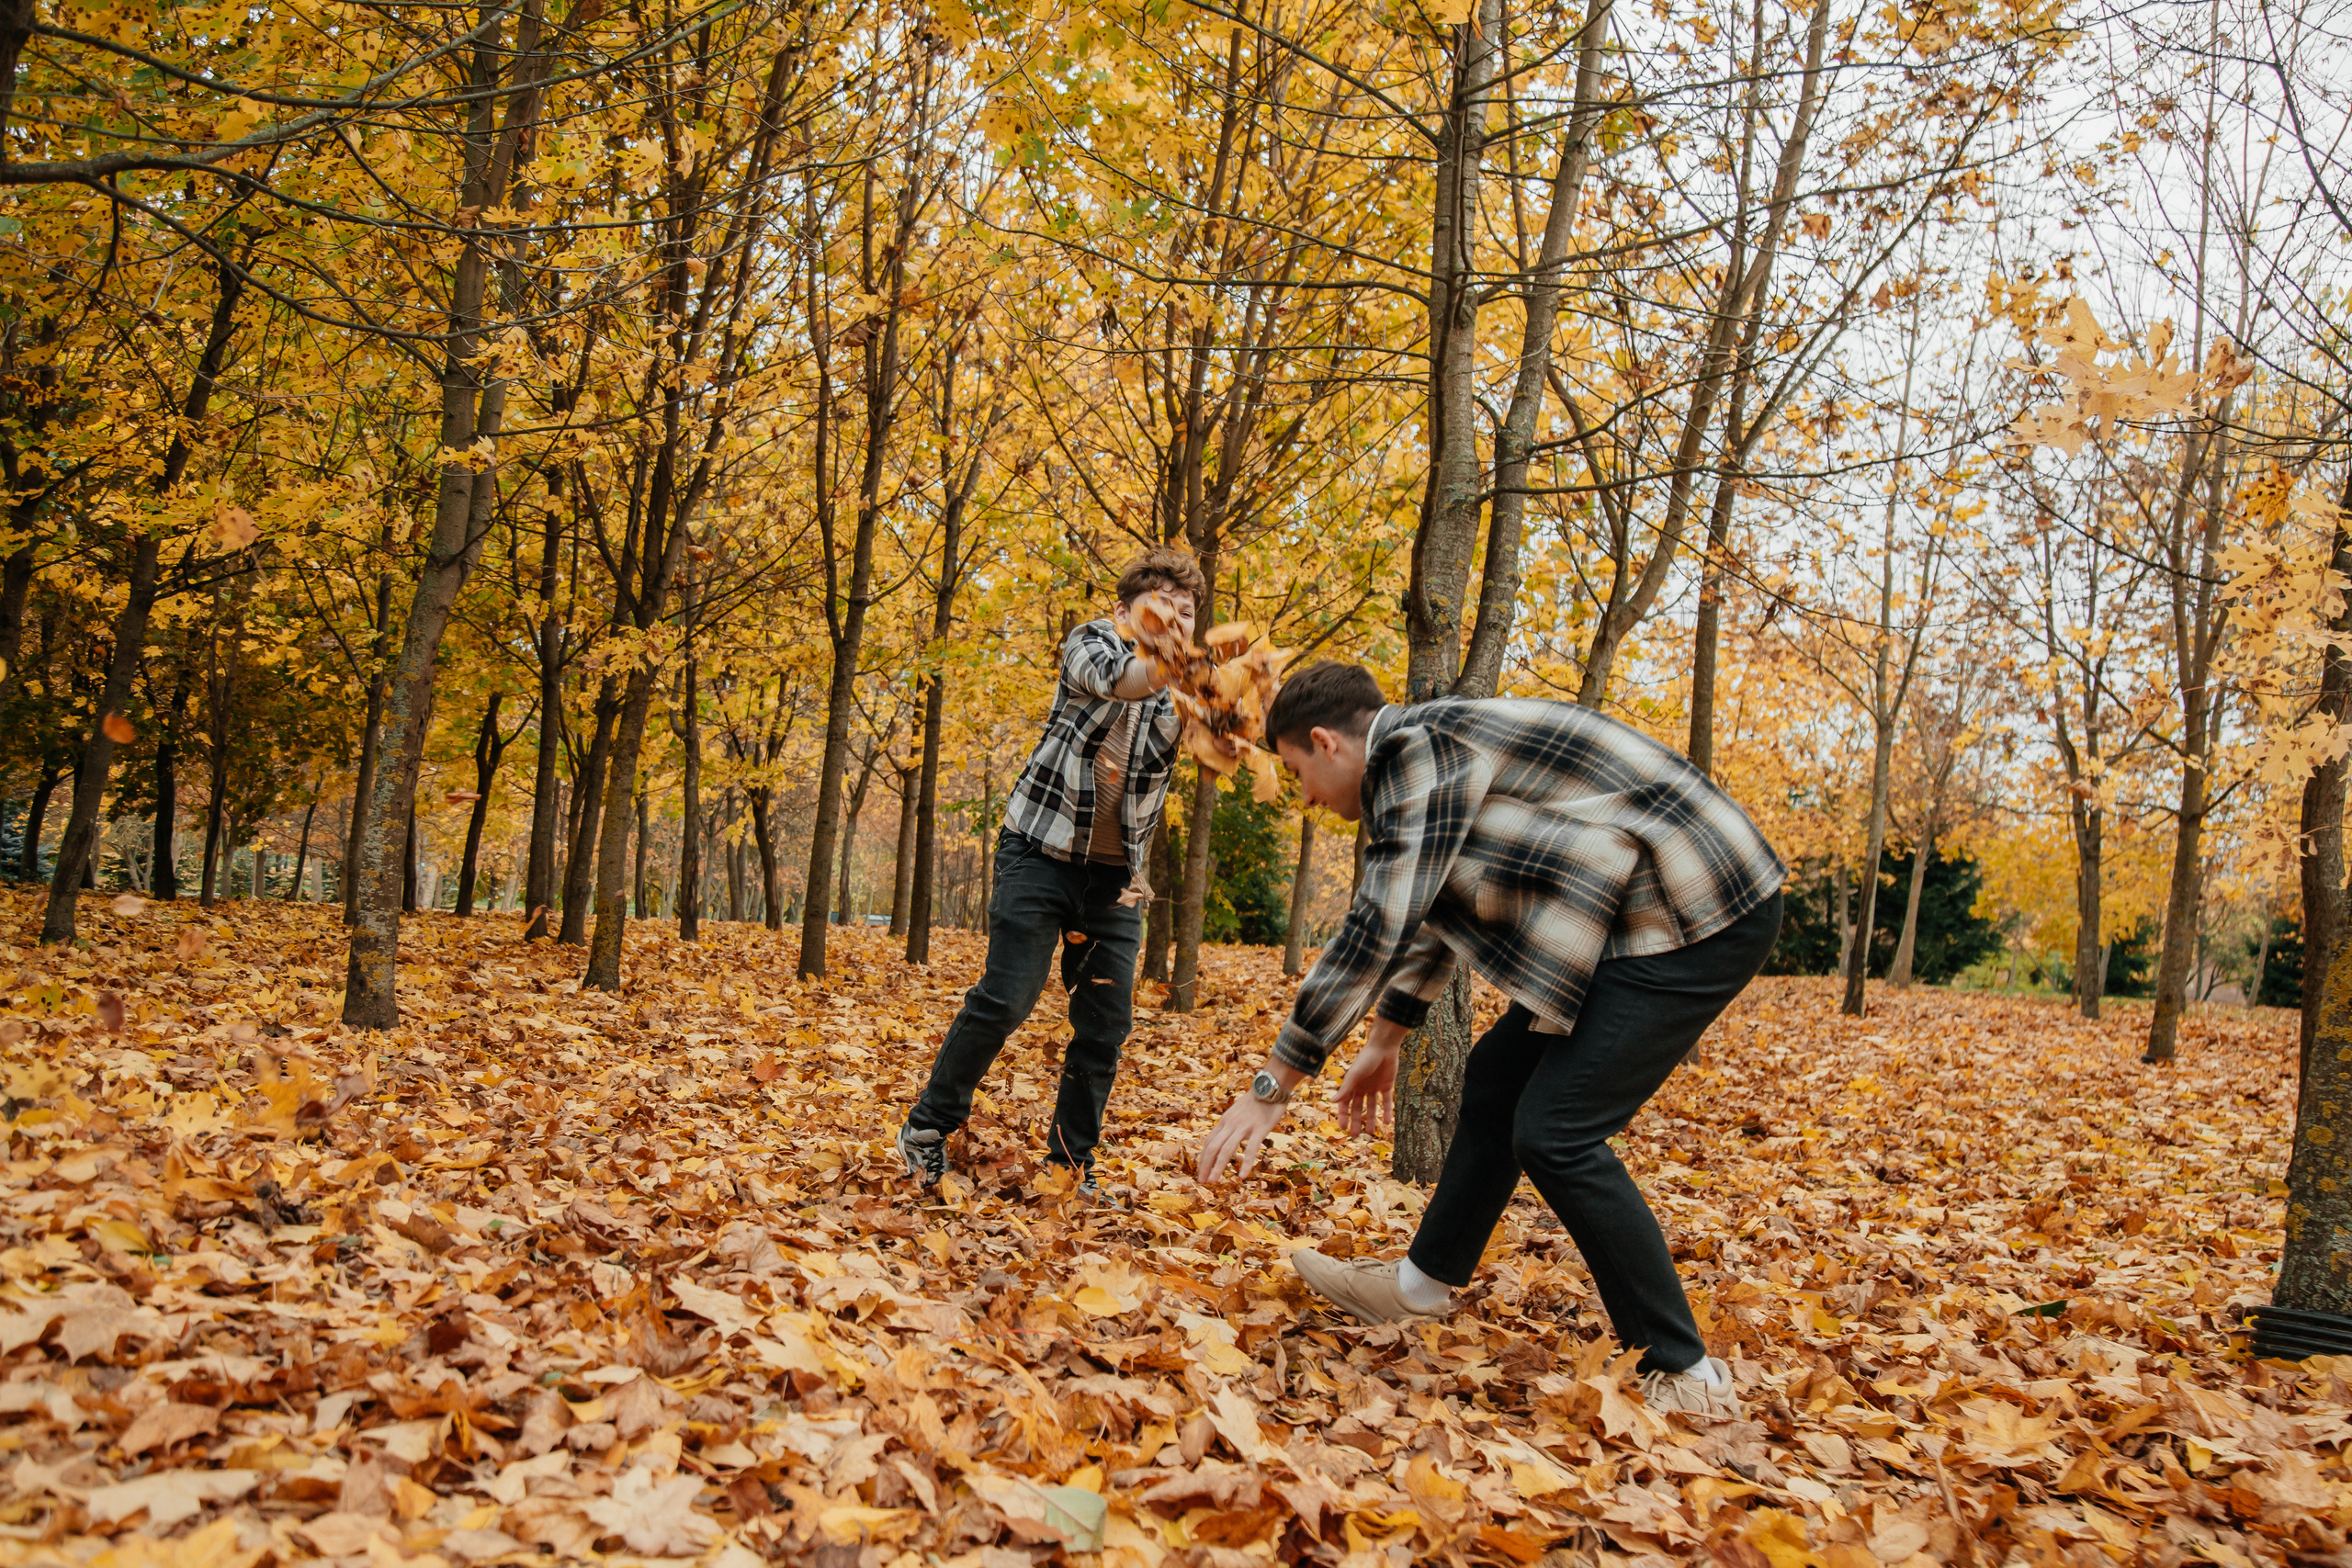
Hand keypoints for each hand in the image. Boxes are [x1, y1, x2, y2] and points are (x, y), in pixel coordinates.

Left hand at [1197, 1092, 1286, 1182]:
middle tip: (1203, 1181)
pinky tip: (1242, 1176)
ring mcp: (1244, 1127)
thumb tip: (1224, 1140)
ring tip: (1214, 1181)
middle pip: (1212, 1147)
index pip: (1208, 1142)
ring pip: (1226, 1150)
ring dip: (1218, 1167)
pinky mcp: (1259, 1129)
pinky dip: (1245, 1164)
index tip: (1201, 1173)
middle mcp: (1231, 1124)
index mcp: (1225, 1121)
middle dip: (1205, 1166)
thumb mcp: (1237, 1112)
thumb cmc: (1256, 1101)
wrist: (1270, 1086)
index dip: (1203, 1159)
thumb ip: (1230, 1126)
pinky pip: (1251, 1149)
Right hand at [1333, 1017, 1405, 1137]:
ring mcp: (1374, 1087)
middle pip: (1358, 1107)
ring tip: (1371, 1132)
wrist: (1384, 1046)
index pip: (1345, 1103)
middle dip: (1356, 1121)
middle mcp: (1362, 1087)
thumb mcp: (1354, 1075)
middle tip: (1355, 1135)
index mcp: (1352, 1084)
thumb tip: (1332, 1102)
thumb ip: (1345, 1089)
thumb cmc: (1366, 1058)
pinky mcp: (1387, 1085)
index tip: (1343, 1128)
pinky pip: (1387, 1101)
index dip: (1343, 1115)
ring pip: (1372, 1106)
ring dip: (1372, 1119)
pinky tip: (1387, 1122)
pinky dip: (1387, 1111)